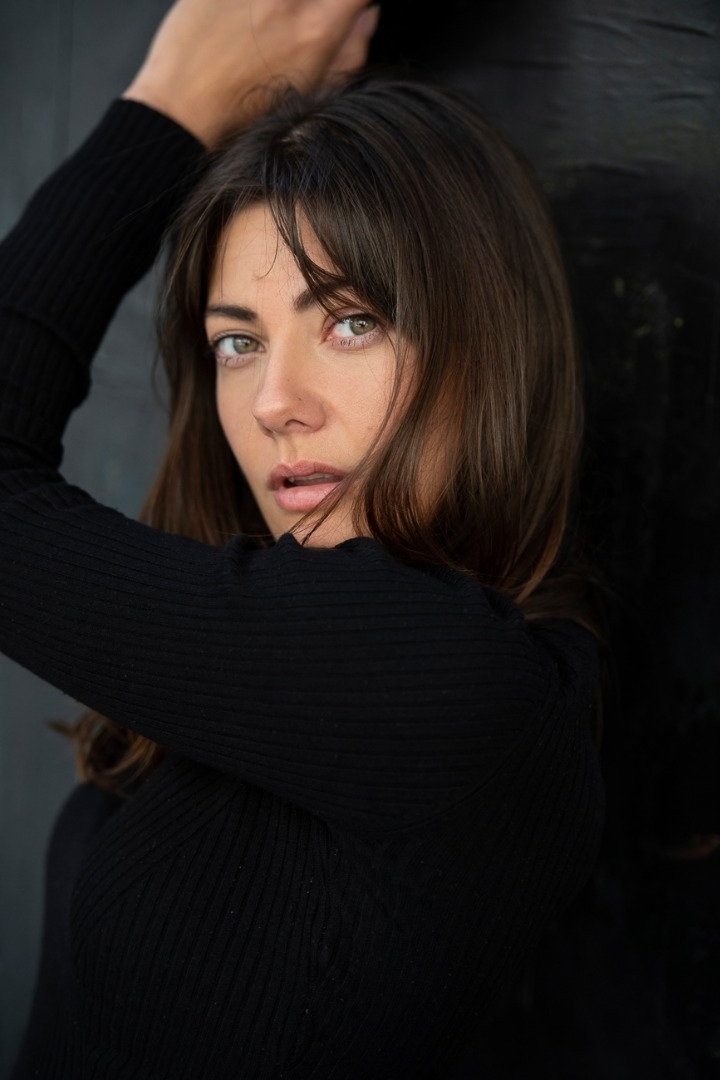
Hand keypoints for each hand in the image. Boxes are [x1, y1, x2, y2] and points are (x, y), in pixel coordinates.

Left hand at [122, 0, 379, 146]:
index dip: (353, 2)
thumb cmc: (243, 113)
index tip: (346, 9)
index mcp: (317, 29)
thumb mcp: (311, 97)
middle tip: (303, 20)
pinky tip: (245, 21)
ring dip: (284, 5)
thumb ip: (349, 52)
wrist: (181, 111)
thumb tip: (368, 15)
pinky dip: (252, 5)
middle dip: (317, 4)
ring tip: (268, 23)